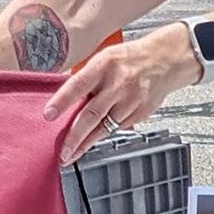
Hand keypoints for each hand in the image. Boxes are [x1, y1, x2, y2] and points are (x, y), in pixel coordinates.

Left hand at [43, 29, 194, 164]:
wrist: (165, 60)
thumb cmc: (130, 59)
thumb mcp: (104, 58)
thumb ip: (86, 78)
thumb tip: (63, 99)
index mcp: (104, 65)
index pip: (78, 85)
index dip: (62, 101)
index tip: (48, 115)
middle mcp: (118, 84)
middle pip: (91, 114)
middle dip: (74, 137)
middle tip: (62, 153)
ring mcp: (130, 100)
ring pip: (104, 127)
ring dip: (86, 143)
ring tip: (72, 155)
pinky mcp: (140, 113)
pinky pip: (117, 128)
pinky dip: (104, 134)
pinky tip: (94, 139)